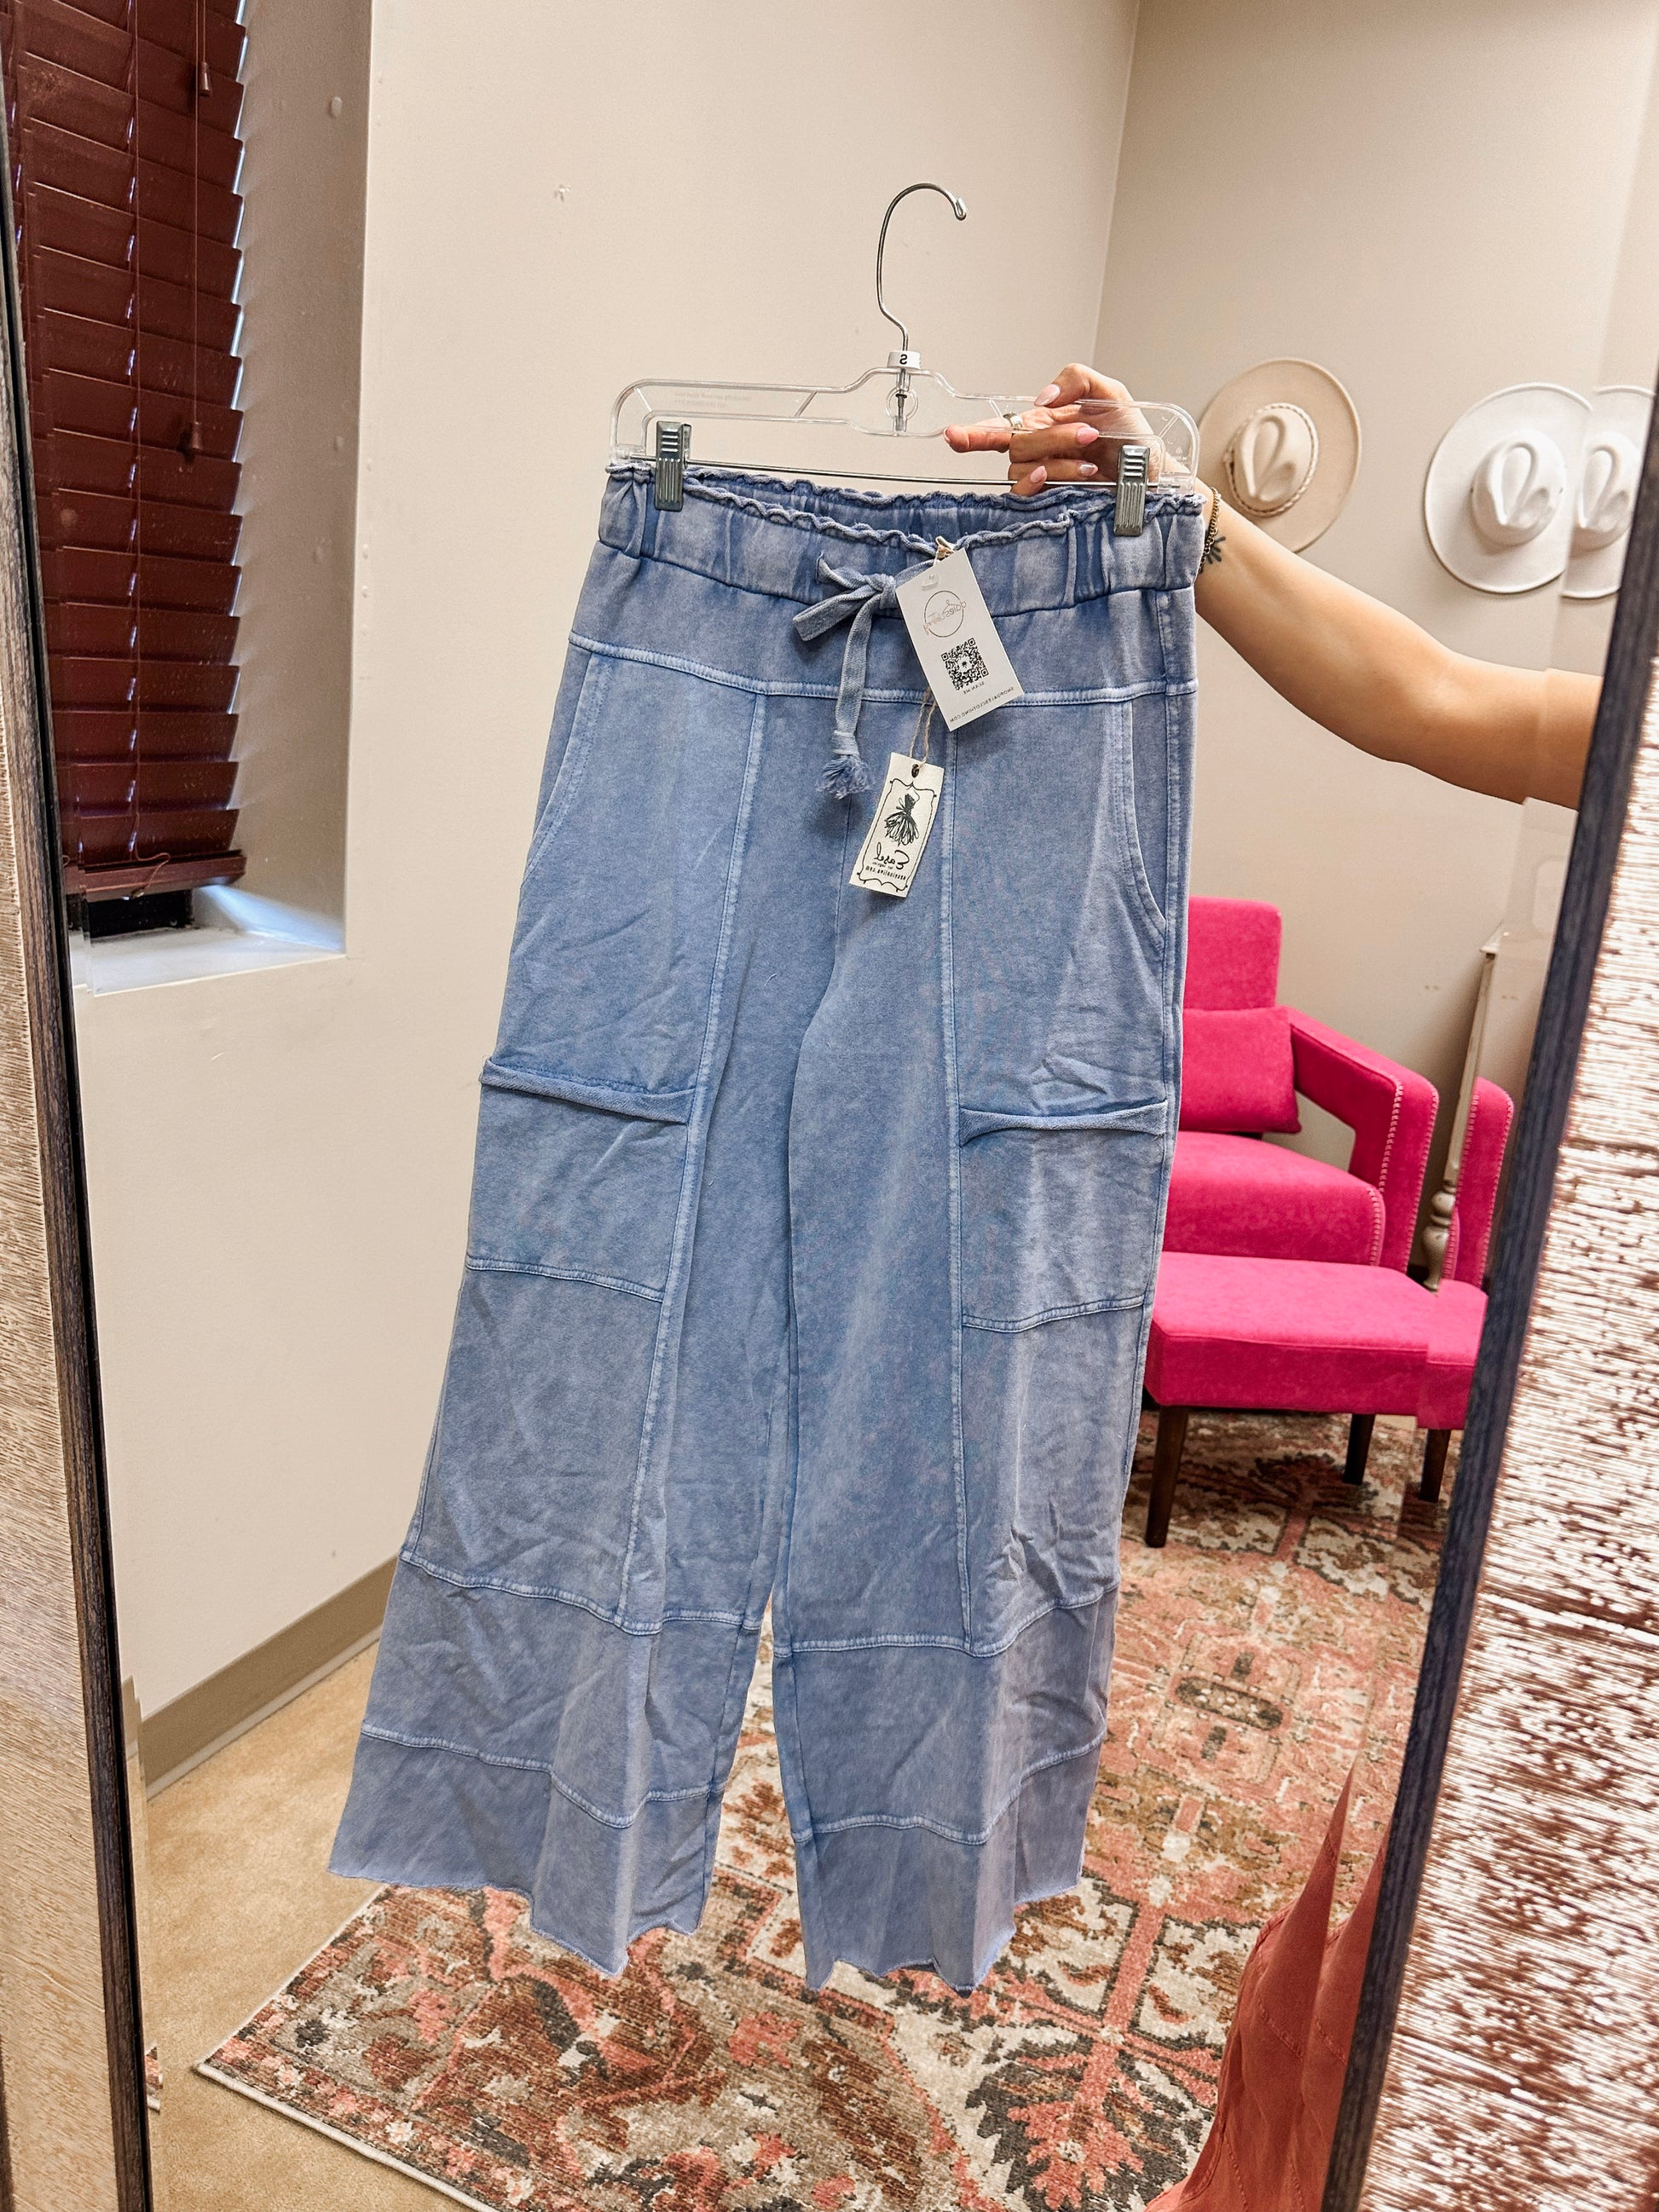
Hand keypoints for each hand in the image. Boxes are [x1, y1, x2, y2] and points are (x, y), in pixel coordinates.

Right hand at [945, 363, 1154, 495]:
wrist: (1150, 473)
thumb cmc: (1133, 436)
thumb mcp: (1110, 392)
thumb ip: (1074, 379)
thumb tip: (1042, 399)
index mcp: (1046, 422)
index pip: (1001, 427)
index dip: (973, 432)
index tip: (953, 435)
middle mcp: (1039, 450)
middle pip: (1015, 443)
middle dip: (1050, 437)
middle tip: (1087, 434)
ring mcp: (1044, 475)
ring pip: (1023, 467)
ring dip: (1058, 460)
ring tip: (1090, 460)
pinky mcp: (1050, 498)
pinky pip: (1030, 491)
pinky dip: (1049, 479)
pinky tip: (1075, 474)